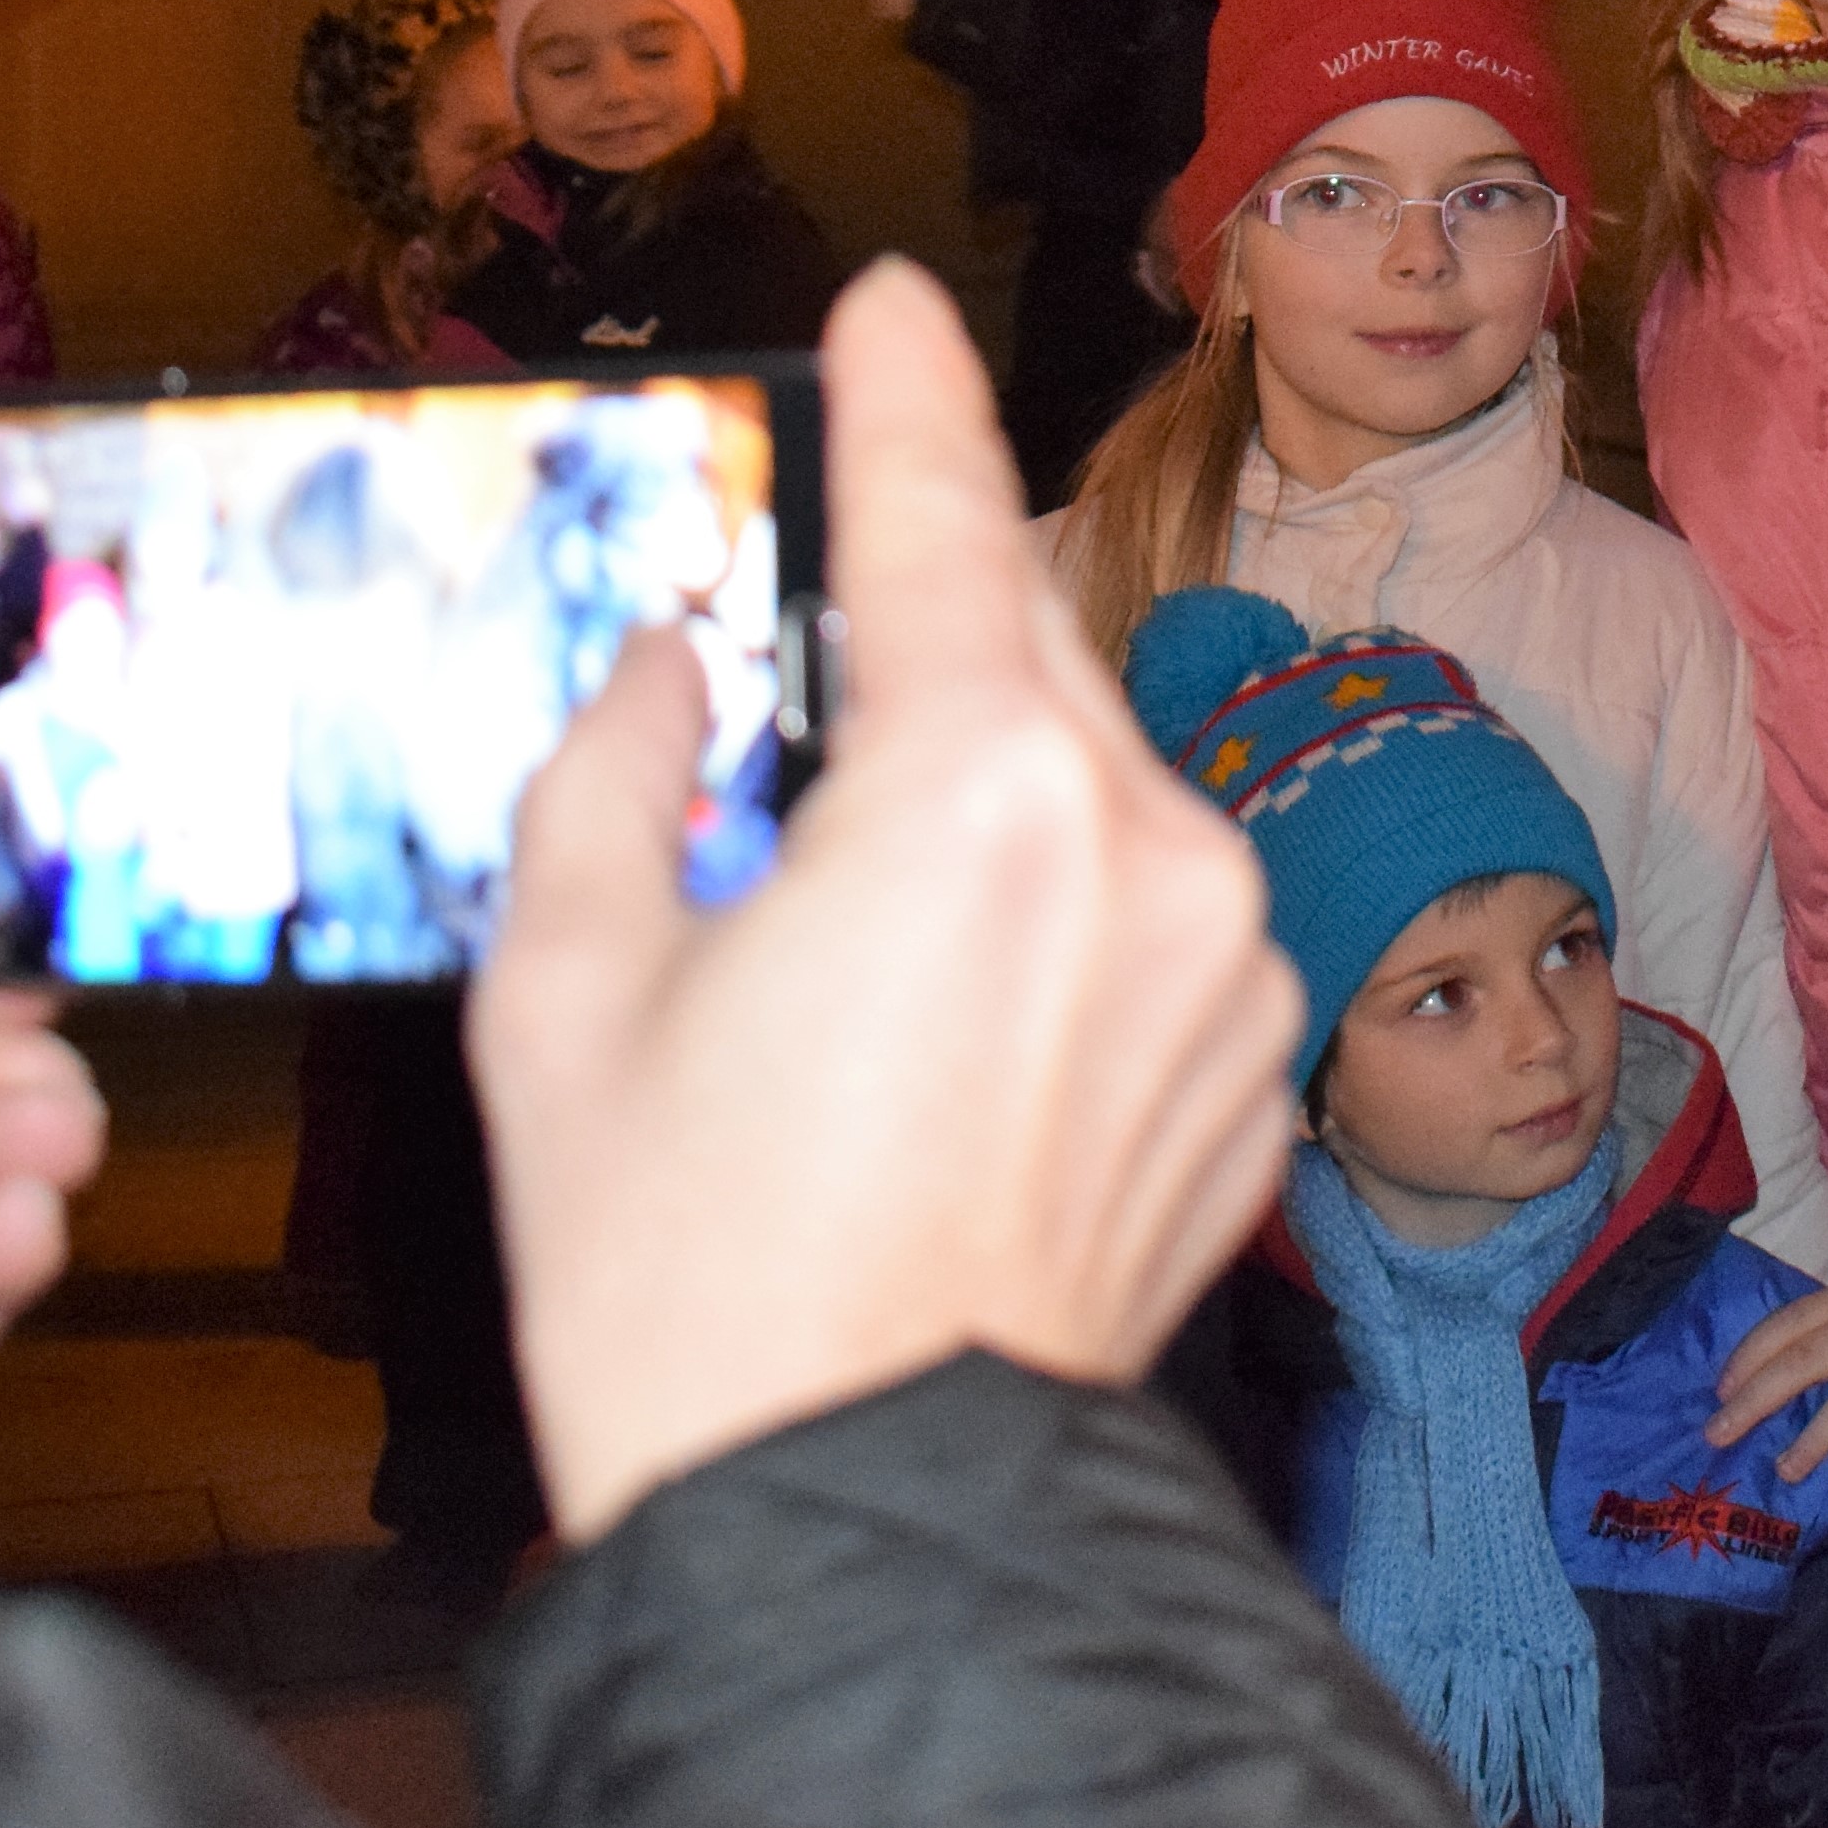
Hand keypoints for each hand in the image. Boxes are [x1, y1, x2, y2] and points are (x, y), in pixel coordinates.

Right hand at [473, 258, 1306, 1543]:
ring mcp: (1231, 962)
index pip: (942, 525)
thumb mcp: (565, 995)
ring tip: (862, 977)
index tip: (897, 305)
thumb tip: (672, 667)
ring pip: (1102, 798)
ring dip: (996, 822)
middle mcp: (1145, 846)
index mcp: (974, 794)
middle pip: (1029, 666)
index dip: (908, 398)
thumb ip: (614, 773)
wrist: (856, 1521)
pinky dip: (1067, 939)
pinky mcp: (1262, 1067)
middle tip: (799, 761)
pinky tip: (957, 1058)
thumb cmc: (688, 1280)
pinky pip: (1158, 927)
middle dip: (924, 674)